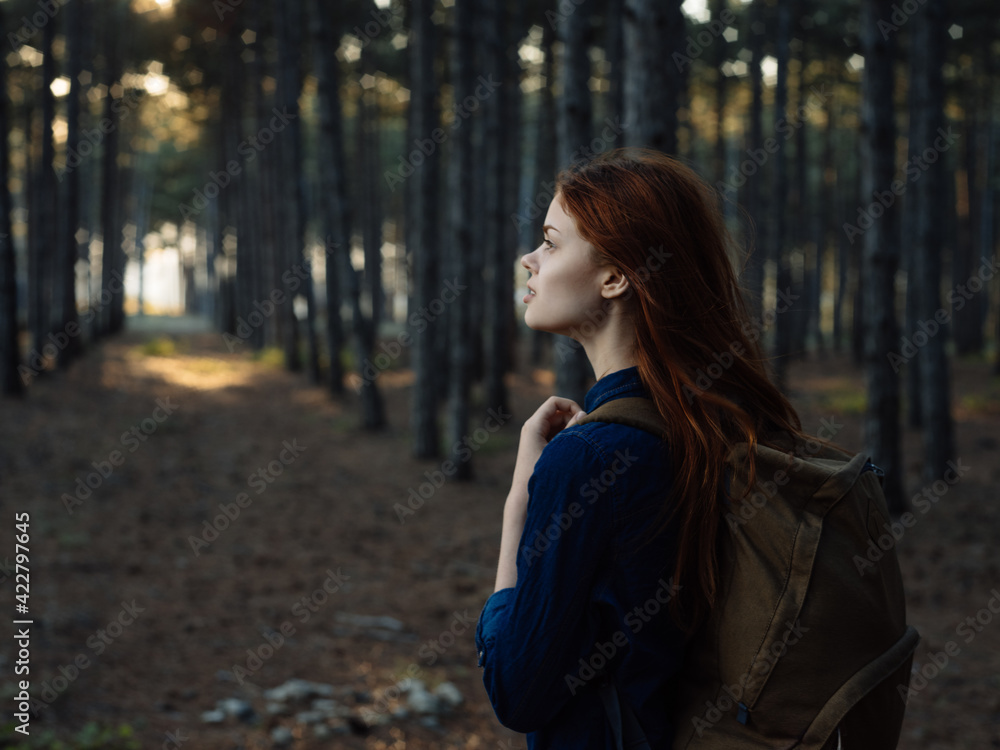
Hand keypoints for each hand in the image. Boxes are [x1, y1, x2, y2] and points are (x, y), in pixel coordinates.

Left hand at [495, 396, 583, 591]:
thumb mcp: (560, 450)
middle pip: (558, 412)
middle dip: (573, 418)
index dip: (570, 405)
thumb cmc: (542, 475)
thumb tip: (582, 414)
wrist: (525, 498)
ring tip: (580, 444)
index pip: (554, 402)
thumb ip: (572, 431)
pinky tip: (574, 450)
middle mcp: (532, 428)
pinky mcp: (540, 446)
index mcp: (533, 425)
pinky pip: (556, 434)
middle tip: (586, 434)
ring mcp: (536, 437)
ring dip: (572, 429)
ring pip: (559, 424)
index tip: (583, 417)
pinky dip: (567, 437)